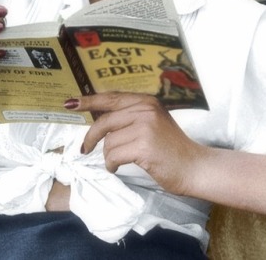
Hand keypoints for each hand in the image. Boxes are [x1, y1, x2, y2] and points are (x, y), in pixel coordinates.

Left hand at [73, 92, 203, 195]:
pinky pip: (114, 155)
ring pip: (108, 141)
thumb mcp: (153, 122)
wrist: (194, 167)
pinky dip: (112, 164)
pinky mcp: (144, 146)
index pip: (111, 97)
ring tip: (118, 162)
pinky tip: (119, 167)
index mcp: (146, 101)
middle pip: (105, 120)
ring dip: (108, 155)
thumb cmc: (171, 148)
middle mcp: (145, 109)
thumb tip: (100, 118)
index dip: (89, 100)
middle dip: (91, 137)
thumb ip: (131, 116)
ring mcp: (145, 126)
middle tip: (85, 149)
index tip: (71, 103)